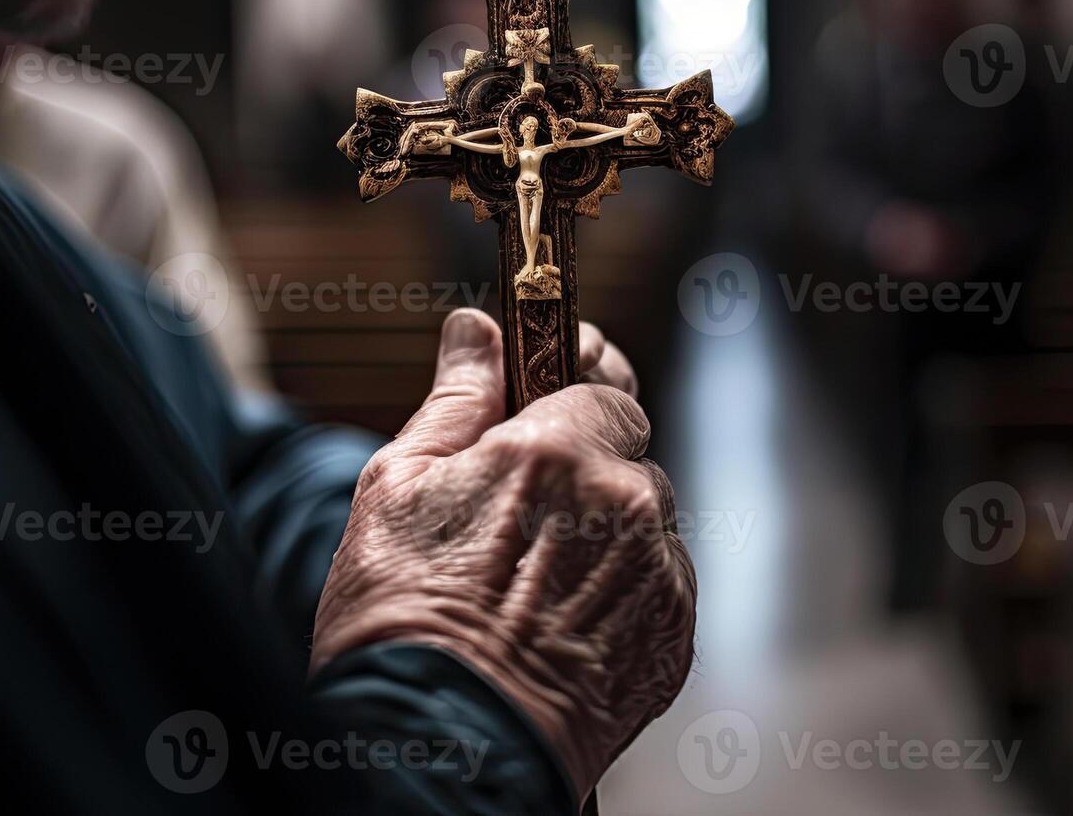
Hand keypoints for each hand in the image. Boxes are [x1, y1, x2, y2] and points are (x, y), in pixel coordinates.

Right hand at [311, 310, 695, 798]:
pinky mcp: (673, 636)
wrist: (438, 744)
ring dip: (608, 540)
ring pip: (646, 526)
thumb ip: (456, 400)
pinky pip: (659, 587)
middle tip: (524, 524)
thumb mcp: (398, 487)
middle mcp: (622, 502)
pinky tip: (564, 626)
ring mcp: (656, 573)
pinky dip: (624, 595)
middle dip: (588, 477)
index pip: (606, 388)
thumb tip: (475, 328)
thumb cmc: (400, 615)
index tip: (561, 407)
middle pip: (629, 460)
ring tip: (536, 590)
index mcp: (557, 451)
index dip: (579, 397)